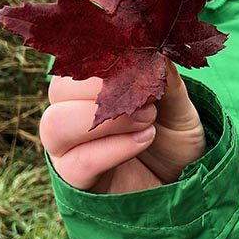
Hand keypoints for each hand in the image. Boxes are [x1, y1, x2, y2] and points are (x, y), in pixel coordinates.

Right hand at [39, 60, 206, 193]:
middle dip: (102, 91)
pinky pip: (77, 163)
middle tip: (147, 103)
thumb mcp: (179, 107)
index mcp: (88, 88)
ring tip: (147, 122)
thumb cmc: (174, 138)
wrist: (183, 184)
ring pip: (55, 125)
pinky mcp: (75, 180)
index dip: (105, 61)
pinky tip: (144, 139)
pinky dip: (113, 149)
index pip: (76, 63)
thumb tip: (159, 53)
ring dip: (105, 121)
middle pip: (58, 91)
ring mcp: (68, 149)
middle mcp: (69, 114)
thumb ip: (167, 82)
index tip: (142, 66)